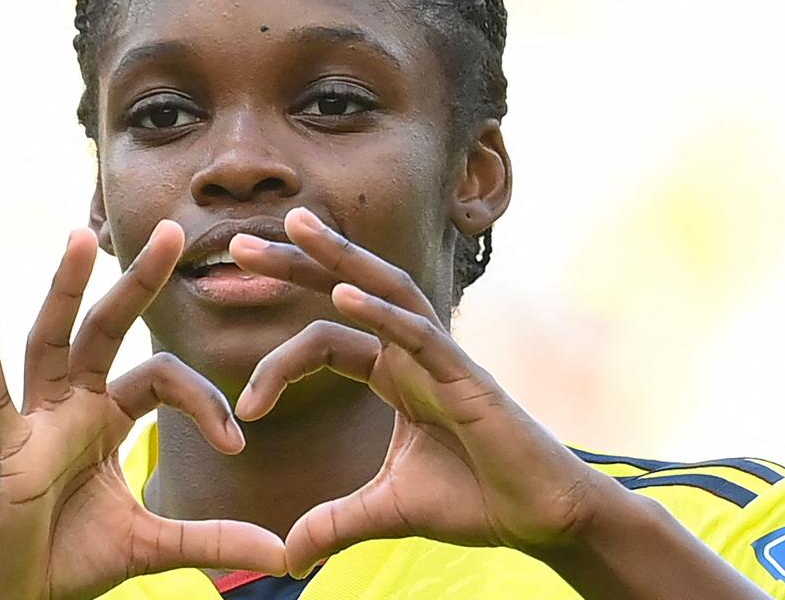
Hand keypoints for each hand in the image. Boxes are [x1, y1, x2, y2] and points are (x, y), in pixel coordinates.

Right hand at [0, 221, 284, 599]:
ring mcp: (35, 421)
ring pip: (51, 343)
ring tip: (81, 238)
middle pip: (107, 329)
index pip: (162, 378)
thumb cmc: (72, 558)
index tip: (237, 444)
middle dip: (139, 281)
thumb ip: (212, 538)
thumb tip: (282, 553)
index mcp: (107, 416)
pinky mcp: (6, 451)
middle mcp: (71, 405)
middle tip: (176, 230)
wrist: (17, 597)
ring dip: (65, 290)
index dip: (204, 401)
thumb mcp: (153, 543)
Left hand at [230, 208, 619, 578]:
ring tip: (295, 228)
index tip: (245, 412)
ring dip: (338, 257)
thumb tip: (287, 556)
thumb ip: (335, 523)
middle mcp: (414, 353)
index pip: (324, 341)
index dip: (277, 367)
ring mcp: (442, 358)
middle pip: (349, 289)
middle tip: (241, 244)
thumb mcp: (387, 510)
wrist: (544, 519)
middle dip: (297, 264)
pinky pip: (420, 336)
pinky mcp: (468, 379)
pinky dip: (381, 314)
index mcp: (393, 373)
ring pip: (386, 290)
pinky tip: (342, 295)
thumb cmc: (476, 499)